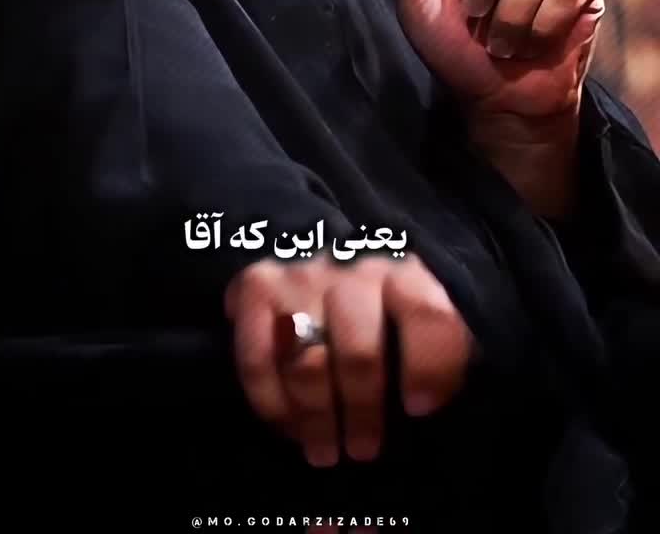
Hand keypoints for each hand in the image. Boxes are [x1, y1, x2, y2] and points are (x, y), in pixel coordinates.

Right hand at [223, 252, 473, 467]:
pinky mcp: (256, 287)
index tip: (419, 408)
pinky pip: (257, 359)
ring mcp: (299, 276)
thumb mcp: (417, 307)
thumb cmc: (377, 296)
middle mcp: (351, 268)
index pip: (426, 313)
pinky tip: (289, 427)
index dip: (428, 366)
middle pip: (359, 352)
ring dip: (317, 418)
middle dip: (362, 412)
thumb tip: (427, 401)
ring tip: (325, 452)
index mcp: (404, 271)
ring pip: (307, 361)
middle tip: (363, 449)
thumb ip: (436, 342)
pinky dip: (272, 403)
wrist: (310, 241)